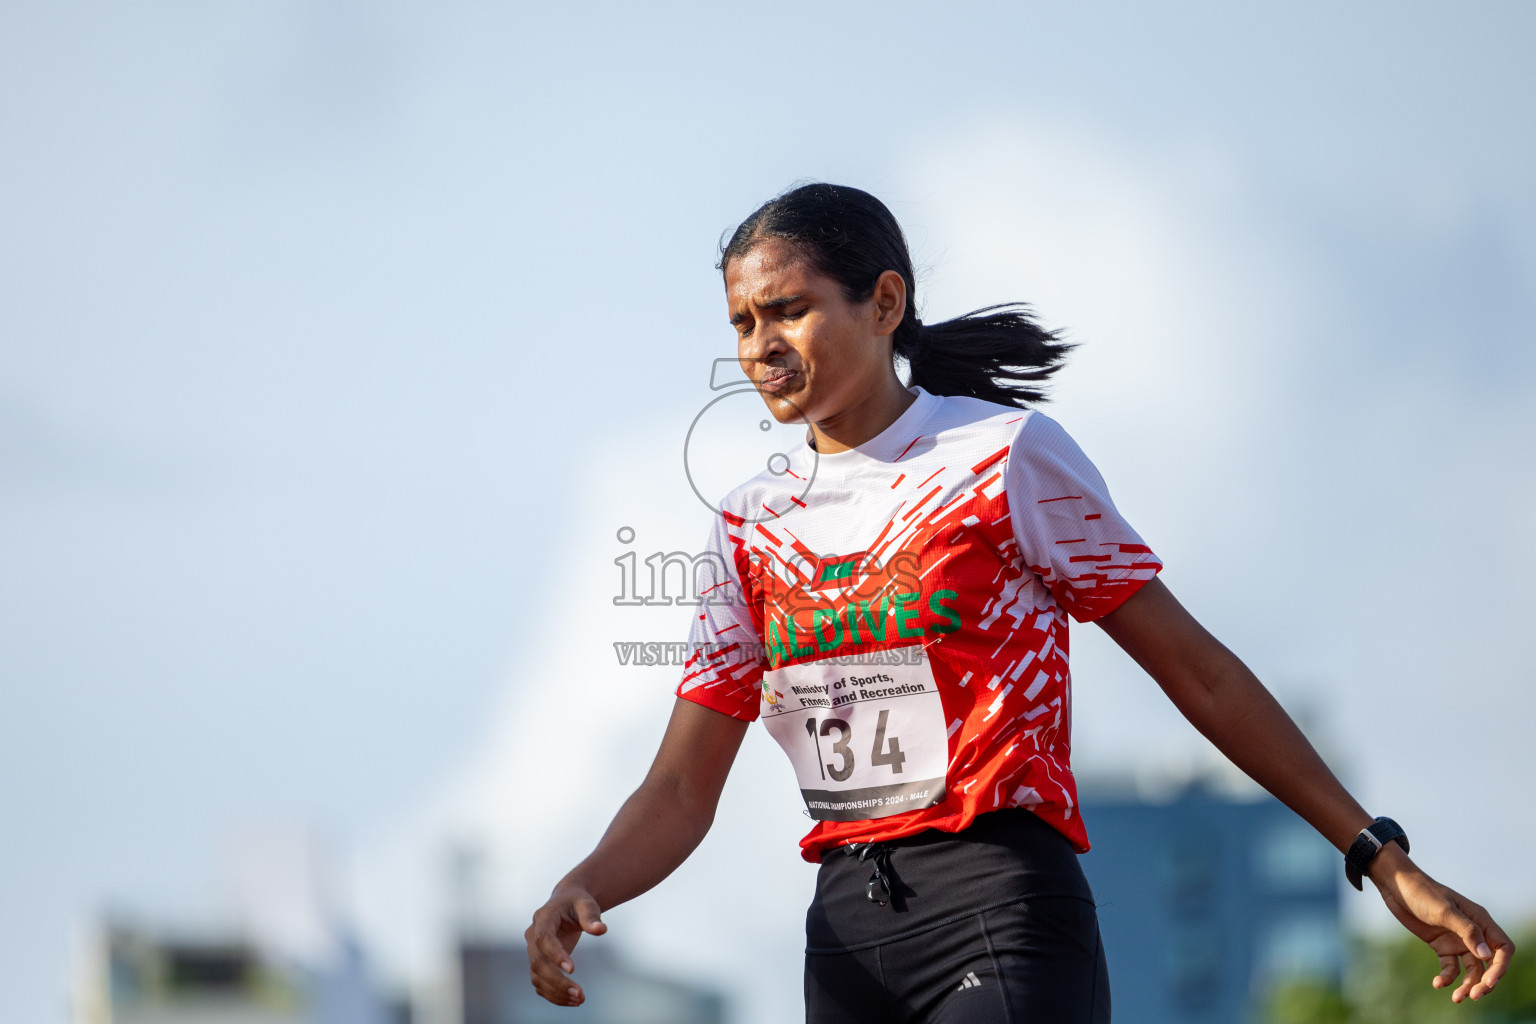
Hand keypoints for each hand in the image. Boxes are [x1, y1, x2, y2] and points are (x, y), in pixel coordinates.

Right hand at [525, 886, 607, 1006]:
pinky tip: (571, 1000)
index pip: (544, 939)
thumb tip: (600, 929)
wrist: (567, 903)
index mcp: (543, 917)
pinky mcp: (538, 962)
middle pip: (538, 962)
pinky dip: (553, 994)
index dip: (555, 955)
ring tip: (579, 1000)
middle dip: (557, 981)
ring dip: (556, 991)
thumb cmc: (577, 902)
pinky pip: (540, 982)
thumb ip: (592, 916)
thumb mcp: (586, 904)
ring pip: (537, 976)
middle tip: (579, 994)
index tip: (572, 970)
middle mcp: (533, 935)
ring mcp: (533, 950)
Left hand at [1370, 845, 1515, 1002]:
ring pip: (1471, 969)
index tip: (1489, 981)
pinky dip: (1447, 977)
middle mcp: (1473, 933)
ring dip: (1466, 984)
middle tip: (1473, 996)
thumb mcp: (1444, 911)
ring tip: (1456, 997)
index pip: (1503, 949)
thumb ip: (1466, 931)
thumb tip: (1486, 955)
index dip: (1501, 967)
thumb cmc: (1423, 893)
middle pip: (1489, 964)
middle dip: (1484, 982)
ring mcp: (1457, 940)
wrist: (1397, 887)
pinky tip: (1437, 984)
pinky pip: (1450, 967)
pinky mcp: (1441, 946)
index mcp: (1481, 921)